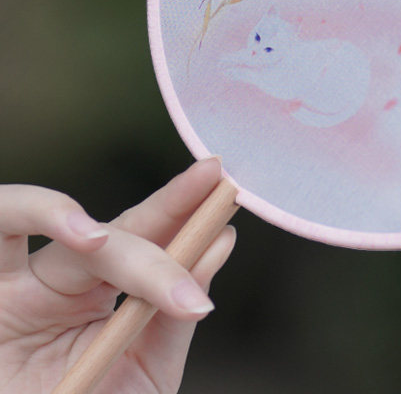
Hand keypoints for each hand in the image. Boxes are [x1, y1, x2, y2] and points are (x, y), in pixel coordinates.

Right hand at [0, 157, 235, 393]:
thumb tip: (219, 242)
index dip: (186, 207)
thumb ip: (175, 318)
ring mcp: (17, 285)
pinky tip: (84, 238)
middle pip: (113, 229)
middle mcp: (60, 282)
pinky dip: (37, 214)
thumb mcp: (143, 373)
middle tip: (212, 184)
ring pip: (46, 220)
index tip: (224, 182)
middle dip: (165, 206)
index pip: (149, 240)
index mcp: (100, 298)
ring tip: (109, 236)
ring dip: (75, 213)